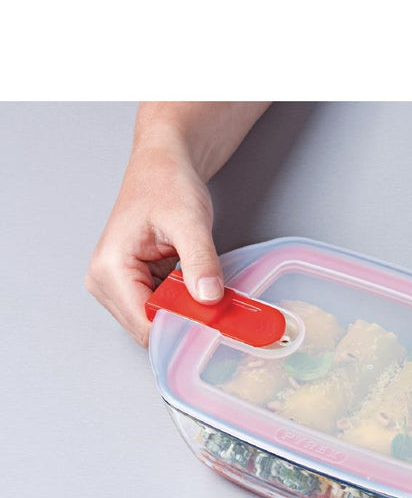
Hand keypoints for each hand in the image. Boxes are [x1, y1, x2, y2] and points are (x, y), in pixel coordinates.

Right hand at [85, 146, 222, 345]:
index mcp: (109, 270)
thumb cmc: (167, 184)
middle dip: (185, 324)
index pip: (145, 326)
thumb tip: (209, 297)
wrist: (164, 167)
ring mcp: (118, 288)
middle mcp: (106, 284)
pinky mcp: (134, 287)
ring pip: (157, 324)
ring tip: (207, 292)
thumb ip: (200, 260)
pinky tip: (198, 291)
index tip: (216, 324)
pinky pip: (161, 312)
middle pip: (150, 330)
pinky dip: (184, 307)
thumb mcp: (190, 221)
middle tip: (219, 308)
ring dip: (185, 316)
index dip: (182, 330)